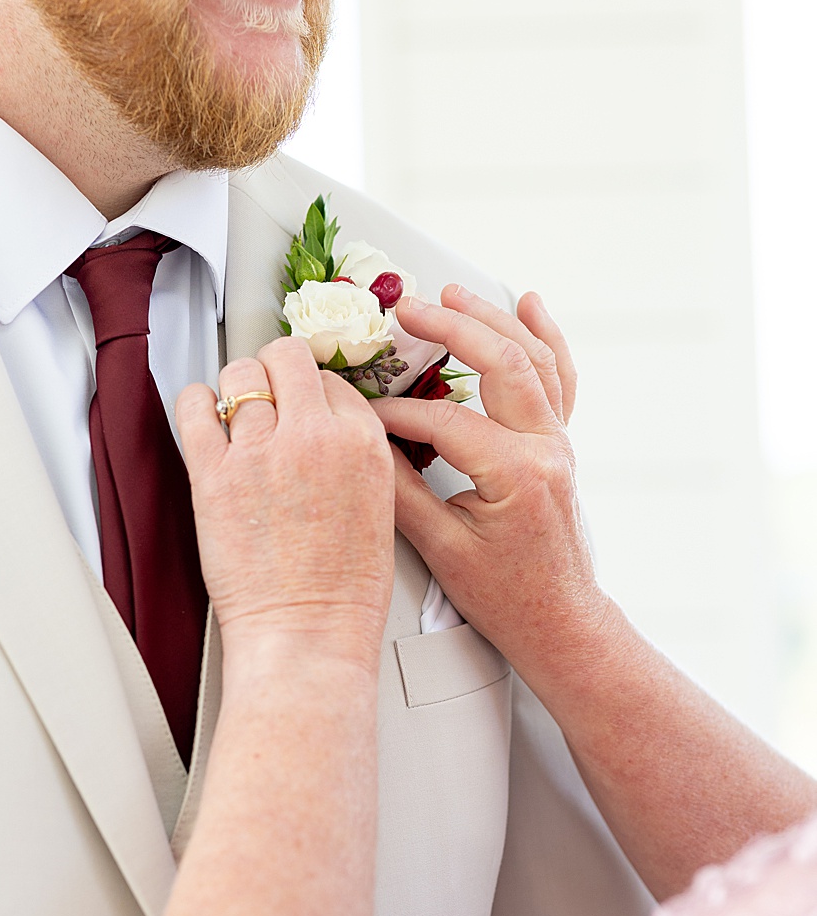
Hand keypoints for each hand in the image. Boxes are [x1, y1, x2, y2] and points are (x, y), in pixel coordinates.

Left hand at [175, 336, 394, 668]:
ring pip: (239, 375)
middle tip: (264, 389)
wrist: (306, 632)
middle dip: (272, 369)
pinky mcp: (214, 473)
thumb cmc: (341, 590)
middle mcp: (314, 436)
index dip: (311, 389)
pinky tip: (202, 417)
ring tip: (233, 410)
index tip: (298, 401)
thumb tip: (321, 426)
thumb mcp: (377, 505)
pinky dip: (195, 405)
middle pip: (285, 359)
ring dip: (235, 387)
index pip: (331, 379)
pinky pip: (194, 407)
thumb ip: (352, 454)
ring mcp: (261, 451)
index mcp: (363, 443)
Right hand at [371, 287, 615, 665]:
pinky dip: (546, 337)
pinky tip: (531, 307)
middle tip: (406, 308)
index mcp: (517, 473)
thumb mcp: (440, 547)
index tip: (357, 412)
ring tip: (452, 294)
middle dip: (449, 327)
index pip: (444, 419)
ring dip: (491, 319)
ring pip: (532, 360)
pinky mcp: (559, 446)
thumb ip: (400, 489)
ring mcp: (558, 444)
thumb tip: (364, 446)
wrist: (559, 622)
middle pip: (501, 363)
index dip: (393, 412)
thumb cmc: (506, 597)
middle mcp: (546, 449)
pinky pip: (558, 378)